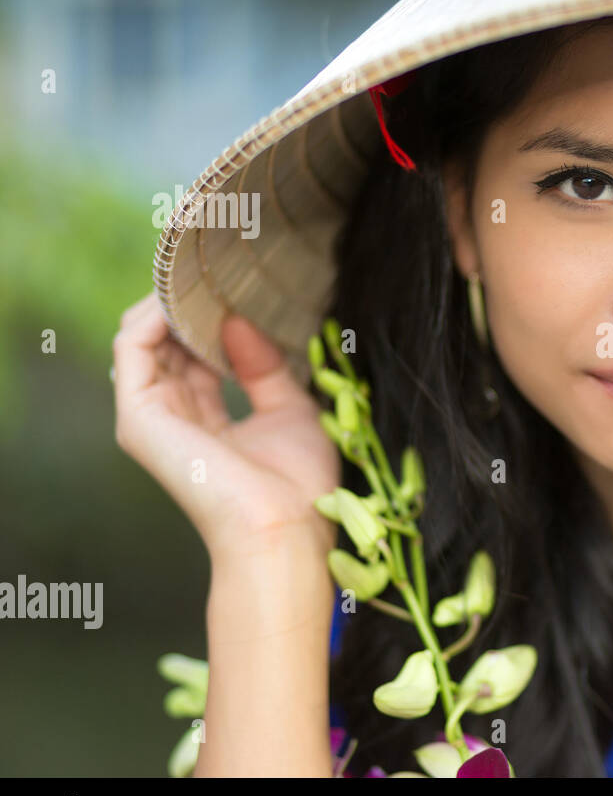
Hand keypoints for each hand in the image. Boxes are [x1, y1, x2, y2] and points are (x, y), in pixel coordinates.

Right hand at [112, 292, 341, 559]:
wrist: (283, 529)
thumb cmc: (297, 484)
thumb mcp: (290, 410)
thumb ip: (264, 368)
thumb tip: (236, 321)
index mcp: (206, 421)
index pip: (195, 357)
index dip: (212, 318)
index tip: (239, 285)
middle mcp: (173, 417)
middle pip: (167, 343)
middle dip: (191, 303)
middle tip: (222, 265)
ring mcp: (150, 417)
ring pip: (143, 337)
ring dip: (172, 299)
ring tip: (206, 270)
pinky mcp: (138, 415)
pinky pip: (132, 345)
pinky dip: (155, 312)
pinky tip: (189, 292)